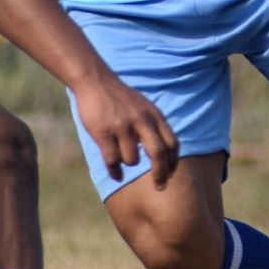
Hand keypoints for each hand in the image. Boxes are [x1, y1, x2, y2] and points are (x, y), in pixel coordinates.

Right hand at [73, 73, 177, 188]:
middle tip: (160, 187)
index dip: (173, 162)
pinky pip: (113, 161)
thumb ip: (155, 126)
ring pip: (132, 160)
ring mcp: (122, 127)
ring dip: (127, 163)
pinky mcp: (104, 133)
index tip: (170, 175)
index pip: (172, 144)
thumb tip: (165, 154)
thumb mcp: (144, 107)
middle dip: (160, 175)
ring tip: (120, 154)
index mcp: (154, 115)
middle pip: (158, 155)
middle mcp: (141, 121)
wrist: (95, 81)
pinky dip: (115, 171)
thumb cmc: (120, 97)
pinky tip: (115, 174)